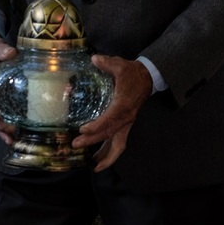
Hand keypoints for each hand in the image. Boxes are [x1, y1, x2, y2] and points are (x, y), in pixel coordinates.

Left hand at [72, 55, 152, 171]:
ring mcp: (127, 123)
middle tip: (76, 144)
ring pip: (118, 145)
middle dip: (94, 141)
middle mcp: (126, 117)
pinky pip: (119, 144)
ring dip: (105, 155)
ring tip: (91, 165)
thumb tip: (94, 59)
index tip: (83, 129)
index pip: (111, 118)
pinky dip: (109, 154)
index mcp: (124, 104)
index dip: (97, 126)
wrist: (148, 78)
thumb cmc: (132, 73)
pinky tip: (98, 160)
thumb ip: (107, 63)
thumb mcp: (121, 65)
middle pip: (110, 134)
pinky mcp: (126, 126)